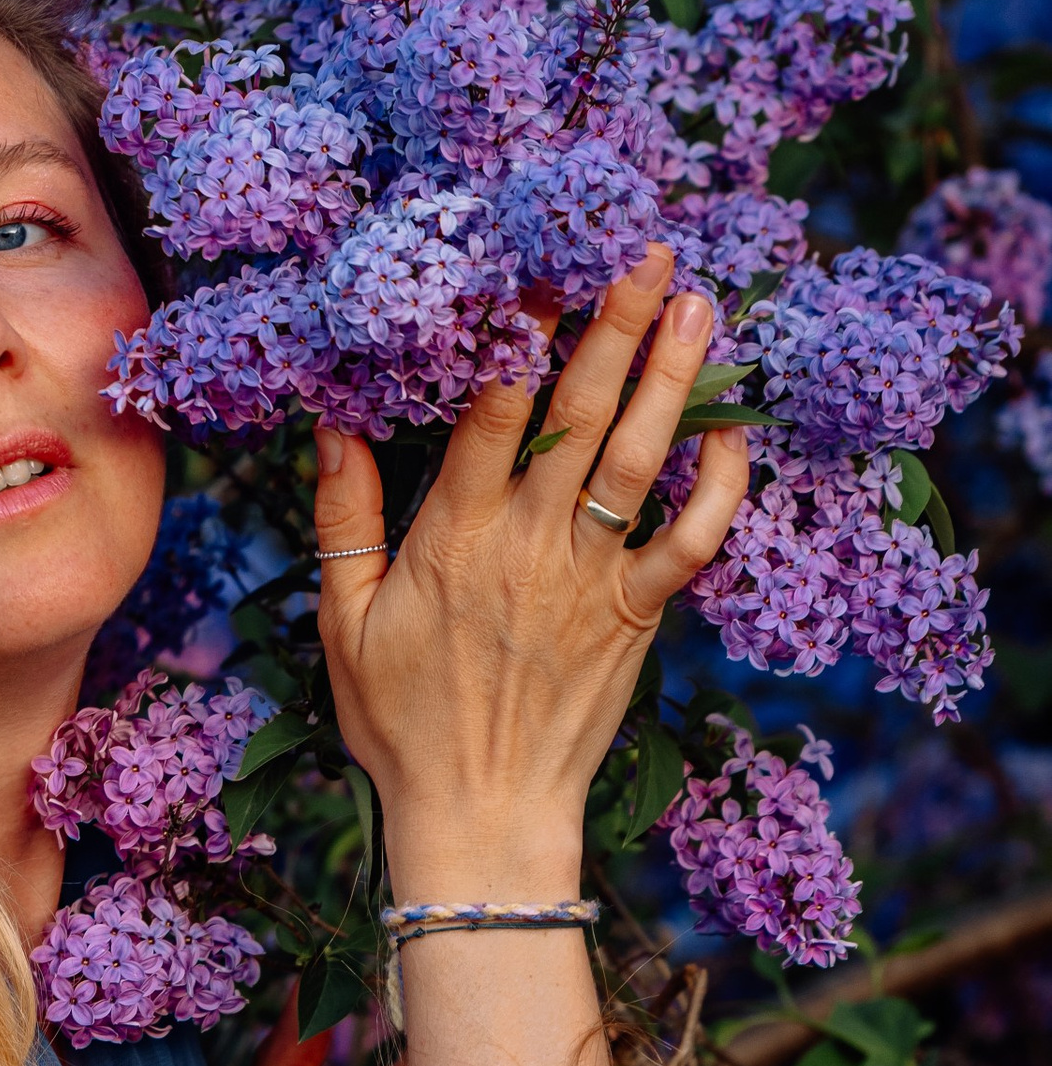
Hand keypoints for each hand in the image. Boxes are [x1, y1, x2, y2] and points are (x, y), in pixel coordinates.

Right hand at [311, 245, 748, 895]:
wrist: (481, 815)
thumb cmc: (402, 725)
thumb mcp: (342, 624)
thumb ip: (344, 519)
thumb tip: (332, 423)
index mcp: (455, 536)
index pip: (493, 407)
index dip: (520, 327)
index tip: (541, 262)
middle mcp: (531, 543)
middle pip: (581, 410)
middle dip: (617, 323)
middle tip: (650, 250)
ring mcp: (592, 578)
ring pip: (641, 457)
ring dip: (676, 376)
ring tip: (703, 306)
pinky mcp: (638, 616)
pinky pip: (694, 541)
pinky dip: (721, 487)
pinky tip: (733, 434)